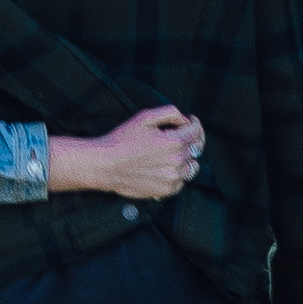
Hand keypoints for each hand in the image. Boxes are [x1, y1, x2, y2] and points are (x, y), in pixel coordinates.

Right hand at [43, 104, 204, 202]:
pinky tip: (163, 167)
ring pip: (192, 166)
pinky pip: (181, 182)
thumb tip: (185, 119)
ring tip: (170, 154)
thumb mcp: (145, 117)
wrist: (105, 165)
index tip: (190, 122)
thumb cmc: (122, 139)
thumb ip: (170, 112)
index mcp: (175, 142)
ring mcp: (173, 178)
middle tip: (180, 137)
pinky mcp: (166, 190)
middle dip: (190, 140)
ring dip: (185, 158)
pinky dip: (177, 174)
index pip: (197, 132)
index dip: (195, 124)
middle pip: (196, 149)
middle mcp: (177, 161)